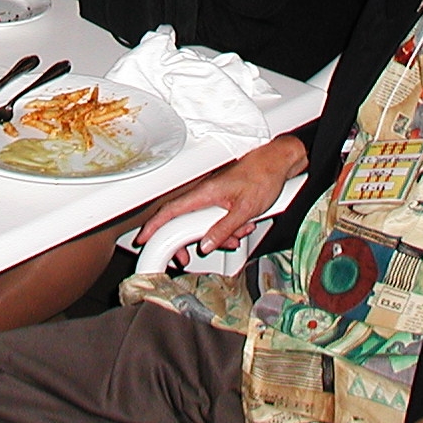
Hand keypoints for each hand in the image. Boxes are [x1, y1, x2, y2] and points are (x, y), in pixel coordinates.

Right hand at [133, 136, 306, 256]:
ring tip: (234, 238)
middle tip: (186, 259)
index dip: (154, 226)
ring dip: (215, 235)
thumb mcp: (245, 209)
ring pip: (202, 223)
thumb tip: (205, 244)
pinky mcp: (223, 198)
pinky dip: (226, 229)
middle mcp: (205, 193)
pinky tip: (240, 229)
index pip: (171, 210)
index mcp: (205, 192)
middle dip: (189, 241)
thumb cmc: (263, 177)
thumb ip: (223, 228)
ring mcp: (213, 196)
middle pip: (184, 222)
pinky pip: (216, 219)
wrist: (279, 164)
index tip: (144, 239)